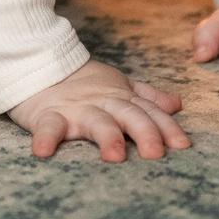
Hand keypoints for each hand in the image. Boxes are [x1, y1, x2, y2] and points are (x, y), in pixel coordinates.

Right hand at [5, 59, 191, 161]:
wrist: (36, 62)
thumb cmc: (80, 82)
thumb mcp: (117, 85)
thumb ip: (146, 97)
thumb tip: (177, 105)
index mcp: (120, 98)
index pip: (149, 112)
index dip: (167, 128)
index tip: (182, 145)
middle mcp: (102, 103)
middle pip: (129, 116)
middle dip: (144, 132)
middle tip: (155, 154)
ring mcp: (75, 109)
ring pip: (96, 121)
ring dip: (106, 136)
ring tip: (114, 156)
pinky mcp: (47, 114)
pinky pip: (48, 127)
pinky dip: (45, 138)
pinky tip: (43, 152)